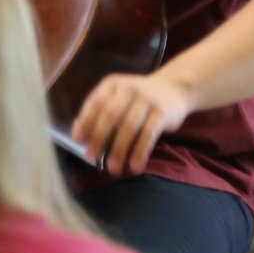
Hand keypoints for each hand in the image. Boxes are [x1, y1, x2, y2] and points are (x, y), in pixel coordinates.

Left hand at [70, 73, 195, 176]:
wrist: (175, 87)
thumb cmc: (139, 97)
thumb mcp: (118, 95)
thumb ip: (99, 110)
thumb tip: (78, 132)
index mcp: (113, 84)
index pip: (95, 103)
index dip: (85, 122)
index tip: (78, 140)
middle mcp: (129, 88)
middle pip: (110, 116)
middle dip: (99, 139)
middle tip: (92, 157)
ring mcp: (147, 99)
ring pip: (128, 128)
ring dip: (119, 151)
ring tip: (114, 169)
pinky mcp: (162, 112)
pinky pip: (148, 135)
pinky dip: (140, 153)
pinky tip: (135, 166)